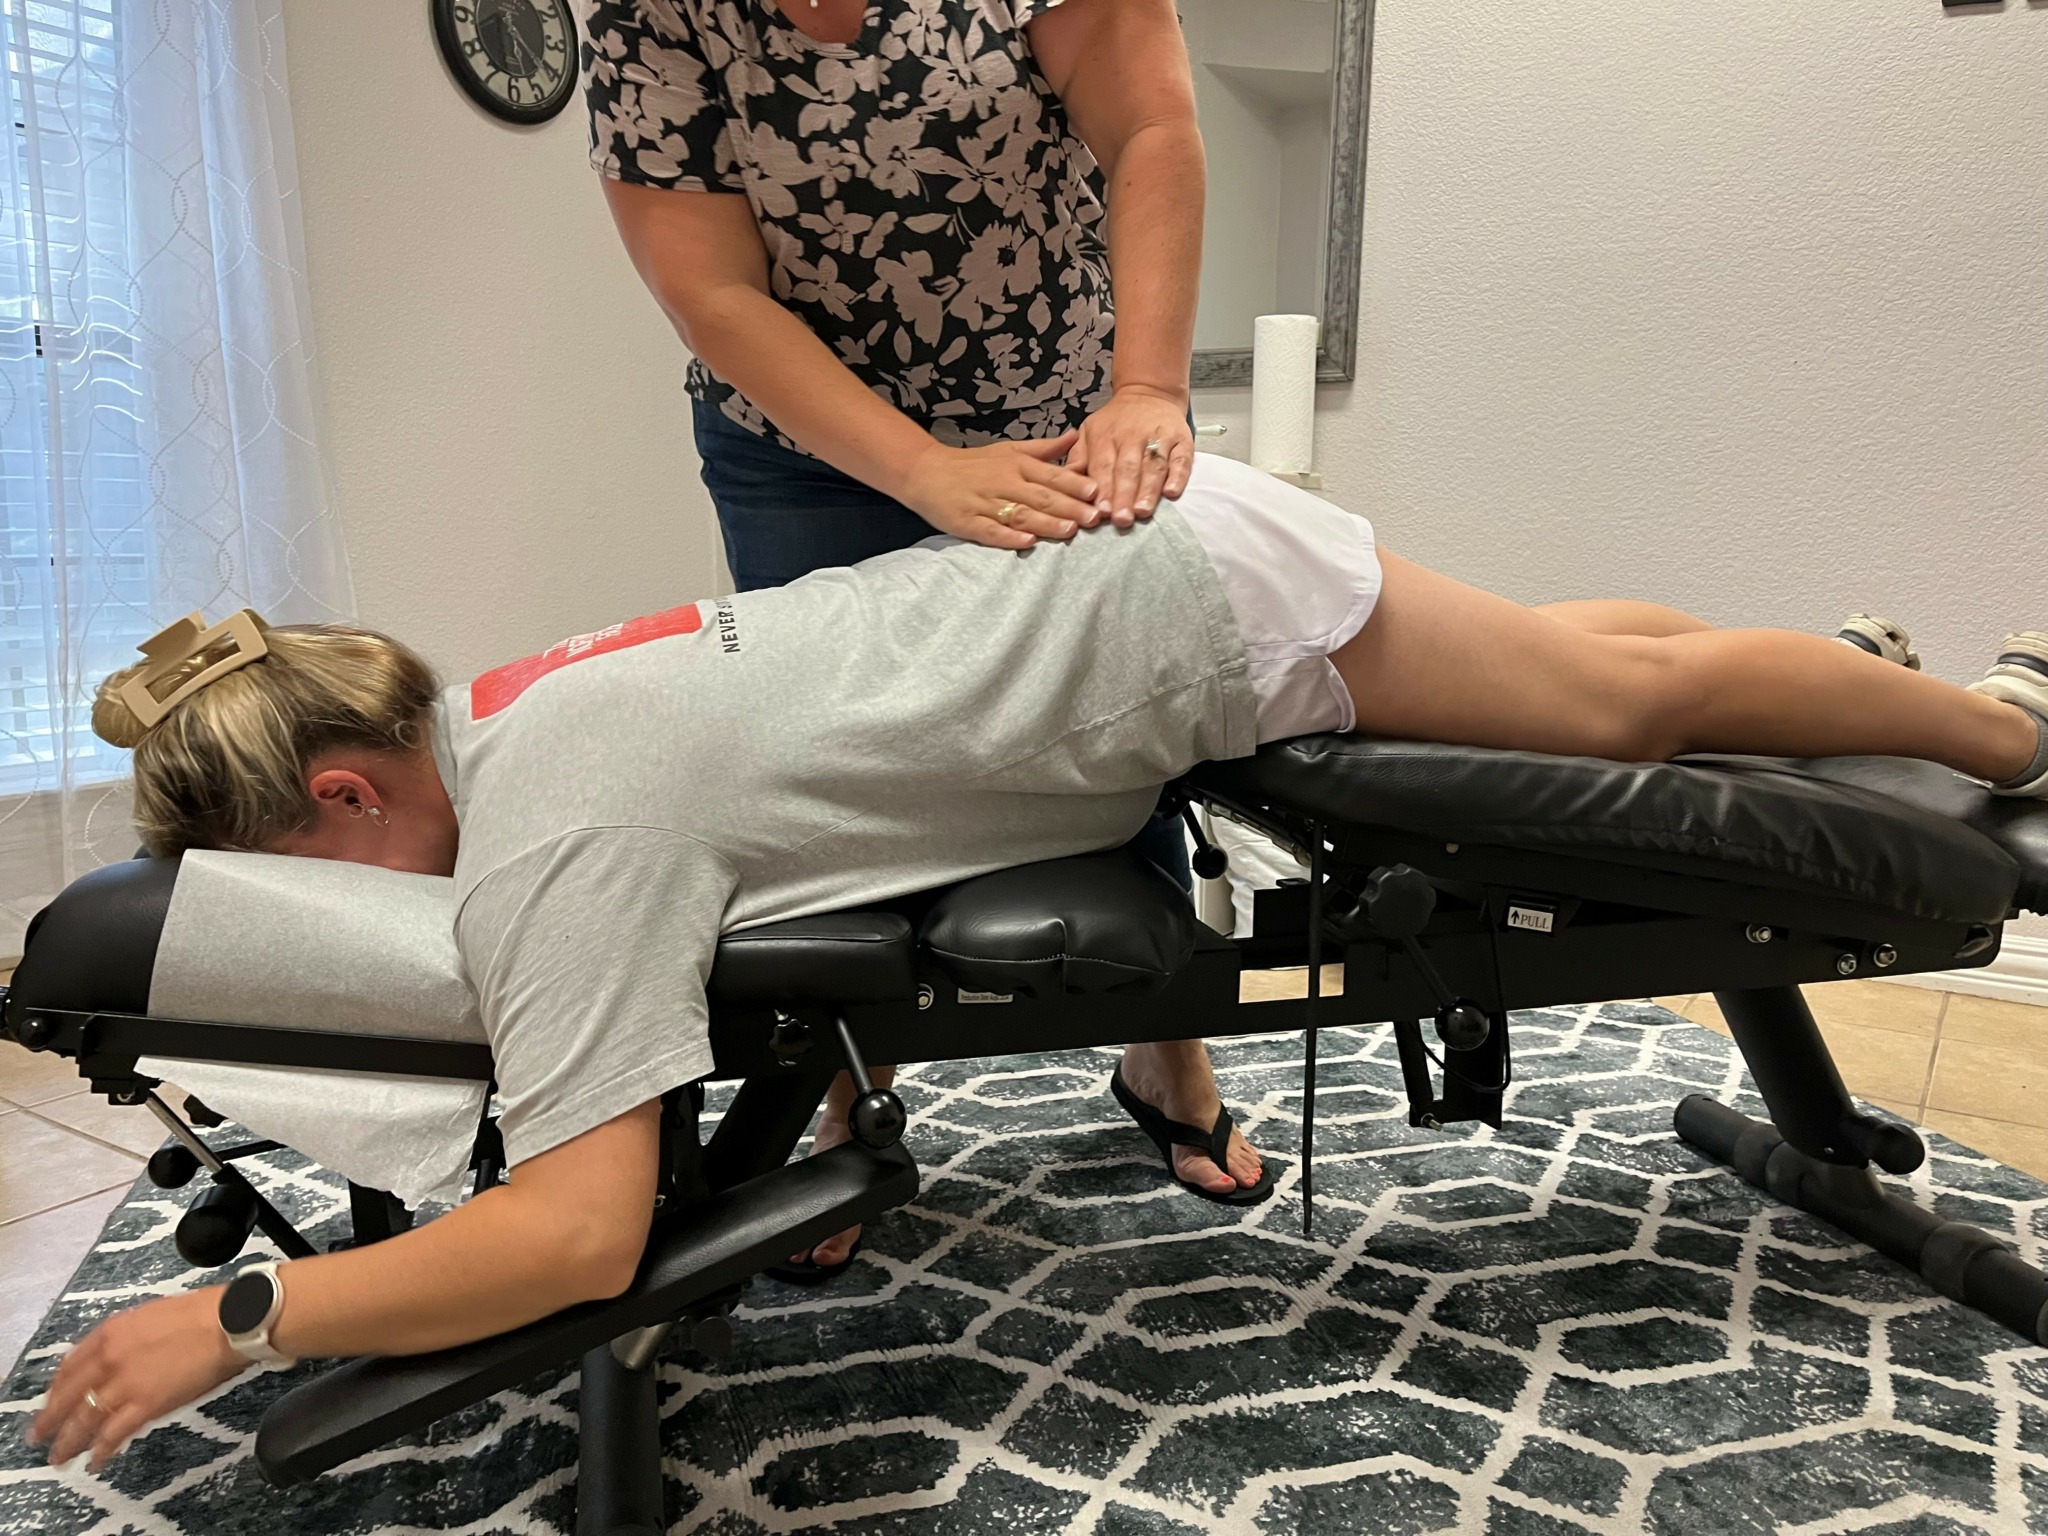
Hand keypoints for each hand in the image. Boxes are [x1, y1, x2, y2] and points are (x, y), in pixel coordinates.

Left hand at [31, 1289, 246, 1469]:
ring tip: (61, 1457)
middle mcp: (108, 1358)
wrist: (228, 1323)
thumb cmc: (198, 1315)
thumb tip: (111, 1357)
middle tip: (40, 1436)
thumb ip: (122, 1337)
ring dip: (69, 1442)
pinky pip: (114, 1433)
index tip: (52, 1402)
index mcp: (110, 1333)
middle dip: (50, 1420)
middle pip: (68, 1396)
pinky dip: (102, 1450)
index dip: (56, 1389)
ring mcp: (125, 1383)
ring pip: (84, 1419)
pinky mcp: (145, 1404)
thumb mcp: (148, 1316)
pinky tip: (96, 1460)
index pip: (69, 1366)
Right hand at [897, 432, 1100, 549]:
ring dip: (1046, 522)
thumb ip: (1044, 448)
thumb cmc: (973, 463)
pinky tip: (1027, 542)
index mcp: (1016, 465)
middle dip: (1069, 507)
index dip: (1075, 484)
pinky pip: (990, 531)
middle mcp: (1004, 483)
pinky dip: (1009, 536)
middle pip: (1041, 496)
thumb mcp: (1009, 449)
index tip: (1098, 492)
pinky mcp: (967, 522)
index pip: (1051, 475)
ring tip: (1069, 530)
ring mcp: (985, 504)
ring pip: (1020, 514)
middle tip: (1094, 517)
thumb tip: (1076, 436)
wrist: (925, 471)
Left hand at [1069, 385, 1194, 527]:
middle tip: (1122, 519)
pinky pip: (1181, 459)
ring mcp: (1159, 437)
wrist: (1149, 393)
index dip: (1103, 489)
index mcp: (1106, 436)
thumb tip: (1065, 479)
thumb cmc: (1116, 422)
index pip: (1103, 466)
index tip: (1101, 512)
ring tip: (1142, 511)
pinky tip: (1171, 493)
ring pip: (1153, 466)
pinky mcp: (1181, 439)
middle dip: (1124, 495)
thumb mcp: (1089, 431)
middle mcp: (1132, 435)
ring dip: (1148, 490)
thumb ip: (1078, 457)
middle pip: (1128, 468)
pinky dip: (1178, 476)